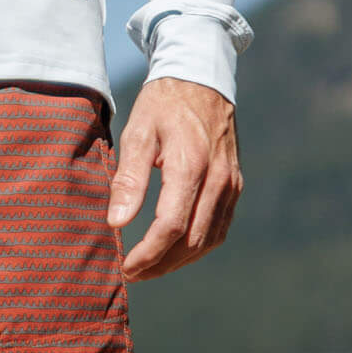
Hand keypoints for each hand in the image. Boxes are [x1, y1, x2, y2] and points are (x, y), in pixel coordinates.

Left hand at [106, 77, 241, 280]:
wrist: (200, 78)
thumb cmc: (162, 104)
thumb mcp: (138, 132)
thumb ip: (128, 179)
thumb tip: (116, 223)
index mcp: (191, 165)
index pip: (171, 226)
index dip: (148, 254)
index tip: (126, 267)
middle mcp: (218, 180)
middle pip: (193, 241)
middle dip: (161, 264)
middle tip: (133, 274)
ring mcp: (231, 184)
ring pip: (210, 240)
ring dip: (179, 260)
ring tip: (150, 267)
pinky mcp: (235, 185)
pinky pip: (220, 227)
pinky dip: (198, 246)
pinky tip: (175, 249)